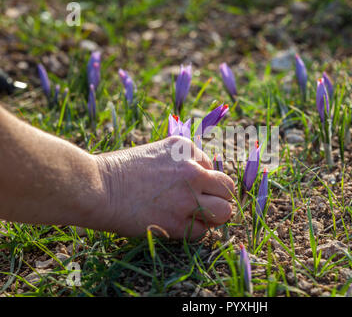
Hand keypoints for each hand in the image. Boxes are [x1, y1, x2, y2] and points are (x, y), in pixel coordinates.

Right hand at [94, 136, 234, 238]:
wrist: (96, 186)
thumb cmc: (118, 171)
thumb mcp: (154, 153)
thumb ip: (179, 163)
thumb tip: (199, 181)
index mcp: (186, 149)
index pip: (212, 167)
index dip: (202, 180)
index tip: (184, 187)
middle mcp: (193, 170)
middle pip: (227, 187)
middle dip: (218, 197)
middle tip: (203, 205)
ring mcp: (188, 196)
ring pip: (225, 211)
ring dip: (214, 216)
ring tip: (198, 218)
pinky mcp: (178, 222)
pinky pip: (203, 232)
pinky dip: (194, 232)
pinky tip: (177, 226)